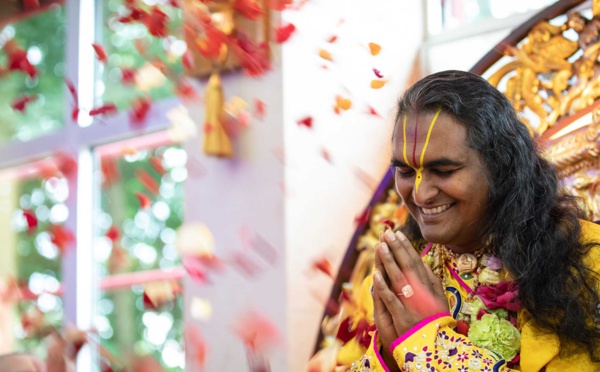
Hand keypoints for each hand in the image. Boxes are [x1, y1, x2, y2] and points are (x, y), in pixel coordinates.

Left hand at [371, 230, 446, 364]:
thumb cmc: (435, 320)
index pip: (416, 263)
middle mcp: (422, 294)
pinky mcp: (403, 317)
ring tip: (381, 246)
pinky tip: (376, 274)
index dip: (406, 248)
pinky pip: (392, 300)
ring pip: (399, 279)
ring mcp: (412, 305)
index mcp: (429, 287)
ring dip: (389, 261)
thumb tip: (423, 262)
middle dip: (397, 249)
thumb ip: (431, 281)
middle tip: (387, 233)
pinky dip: (384, 287)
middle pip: (408, 267)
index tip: (398, 234)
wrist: (436, 346)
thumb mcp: (438, 299)